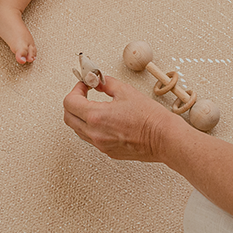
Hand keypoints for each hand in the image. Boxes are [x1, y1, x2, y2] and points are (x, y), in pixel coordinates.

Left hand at [63, 75, 181, 161]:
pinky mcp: (108, 151)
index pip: (69, 102)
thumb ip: (106, 84)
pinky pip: (91, 138)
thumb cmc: (150, 117)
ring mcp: (101, 145)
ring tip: (94, 105)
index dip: (75, 90)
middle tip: (84, 93)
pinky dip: (91, 126)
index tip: (84, 85)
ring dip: (80, 116)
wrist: (163, 138)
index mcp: (96, 116)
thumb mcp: (126, 91)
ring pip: (78, 129)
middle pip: (68, 117)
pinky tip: (104, 118)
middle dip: (73, 102)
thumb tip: (98, 81)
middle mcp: (95, 133)